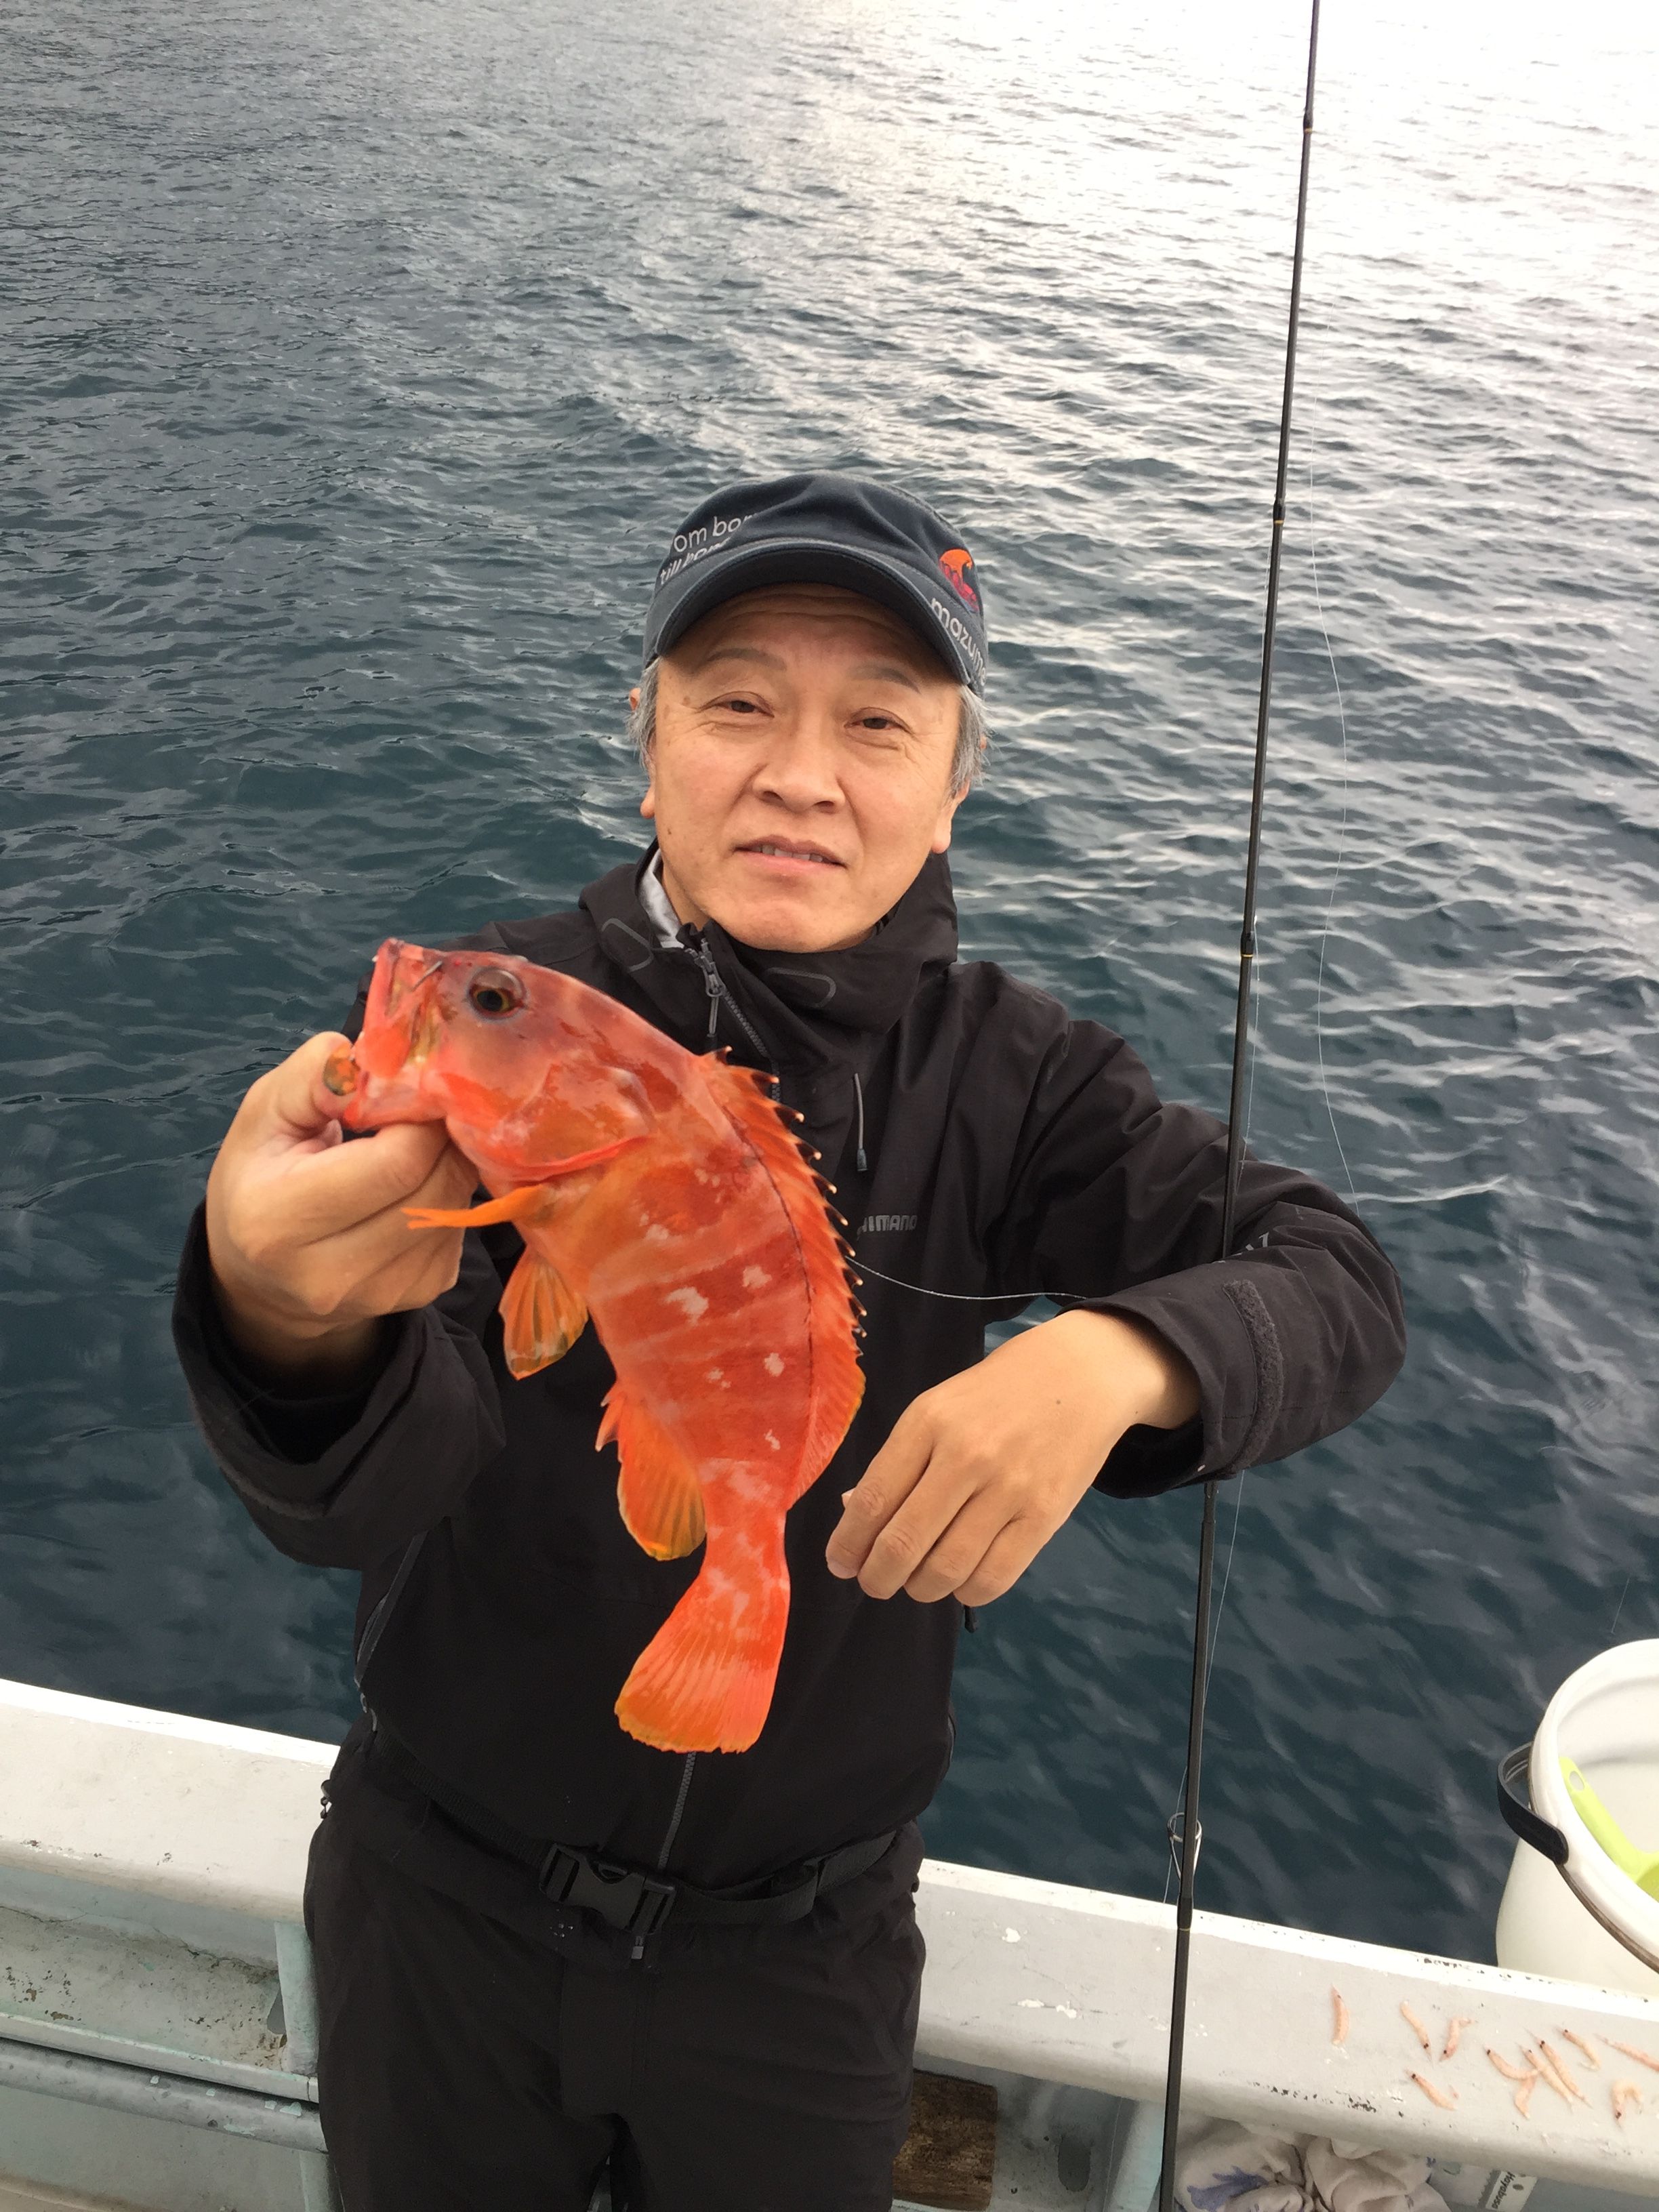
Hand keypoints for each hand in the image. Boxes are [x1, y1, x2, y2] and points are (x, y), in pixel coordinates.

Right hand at [204, 1032, 477, 1386]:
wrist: (262, 1277)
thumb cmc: (260, 1179)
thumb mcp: (265, 1114)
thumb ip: (314, 1077)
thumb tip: (373, 1060)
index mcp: (281, 1221)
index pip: (396, 1162)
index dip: (419, 1115)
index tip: (410, 1090)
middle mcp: (330, 1273)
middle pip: (436, 1185)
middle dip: (442, 1136)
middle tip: (425, 1110)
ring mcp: (379, 1293)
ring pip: (456, 1206)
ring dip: (450, 1164)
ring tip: (416, 1145)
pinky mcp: (416, 1297)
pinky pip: (460, 1231)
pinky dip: (449, 1197)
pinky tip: (416, 1185)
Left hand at [825, 1310, 1199, 1605]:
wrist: (1078, 1377)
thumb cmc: (995, 1395)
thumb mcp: (935, 1410)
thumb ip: (898, 1462)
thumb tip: (853, 1512)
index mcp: (927, 1423)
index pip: (874, 1500)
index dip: (848, 1543)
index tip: (839, 1564)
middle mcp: (965, 1456)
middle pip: (903, 1543)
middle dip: (877, 1577)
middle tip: (874, 1583)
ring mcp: (1008, 1489)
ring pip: (945, 1569)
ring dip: (919, 1589)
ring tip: (916, 1582)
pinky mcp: (1044, 1517)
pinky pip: (993, 1579)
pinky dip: (966, 1591)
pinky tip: (959, 1579)